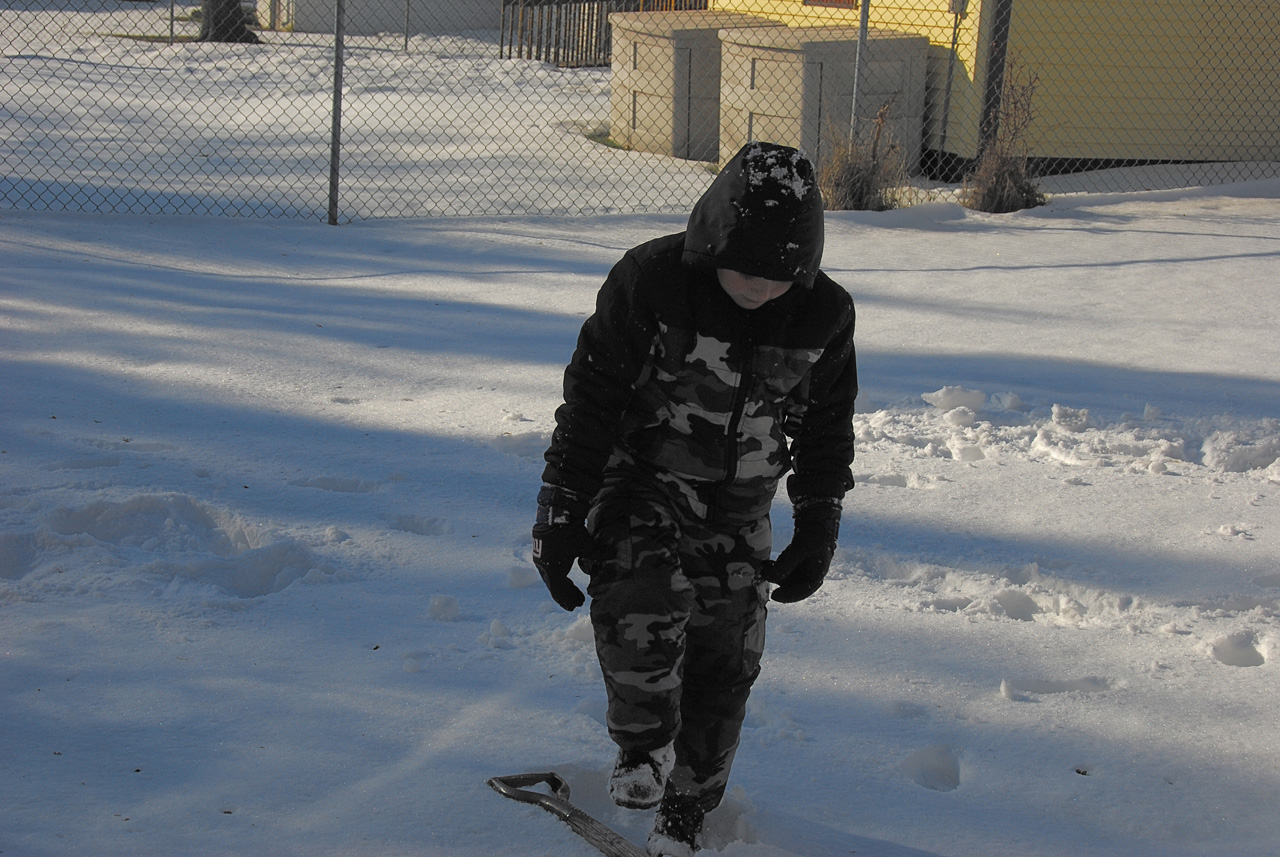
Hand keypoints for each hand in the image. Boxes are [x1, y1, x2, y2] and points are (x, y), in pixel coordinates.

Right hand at [532, 485, 592, 610]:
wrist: (555, 513)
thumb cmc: (570, 532)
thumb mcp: (586, 545)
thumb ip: (598, 554)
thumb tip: (613, 555)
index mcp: (553, 571)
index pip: (559, 592)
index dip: (568, 600)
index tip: (576, 606)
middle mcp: (544, 568)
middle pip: (555, 587)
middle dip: (567, 594)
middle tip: (578, 600)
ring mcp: (540, 560)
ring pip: (551, 578)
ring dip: (563, 584)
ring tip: (573, 588)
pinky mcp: (540, 552)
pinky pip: (549, 569)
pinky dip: (558, 574)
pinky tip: (565, 573)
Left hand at [764, 499, 839, 602]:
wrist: (817, 519)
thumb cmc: (812, 535)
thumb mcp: (798, 550)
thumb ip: (786, 566)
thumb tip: (771, 578)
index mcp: (817, 574)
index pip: (802, 591)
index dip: (788, 595)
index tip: (774, 596)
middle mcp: (812, 574)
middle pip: (793, 585)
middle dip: (777, 582)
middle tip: (763, 576)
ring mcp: (805, 568)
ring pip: (787, 578)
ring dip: (775, 574)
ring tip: (763, 566)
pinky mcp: (798, 561)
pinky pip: (786, 569)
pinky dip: (776, 567)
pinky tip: (766, 563)